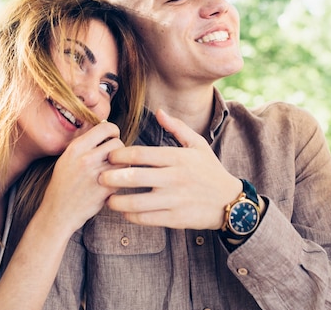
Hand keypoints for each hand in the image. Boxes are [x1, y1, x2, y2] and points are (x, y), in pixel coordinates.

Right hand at [40, 121, 122, 233]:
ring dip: (122, 163)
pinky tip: (114, 181)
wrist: (58, 212)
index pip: (105, 127)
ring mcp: (96, 174)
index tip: (112, 138)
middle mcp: (86, 158)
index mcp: (76, 148)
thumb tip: (105, 128)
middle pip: (117, 142)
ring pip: (123, 159)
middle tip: (114, 157)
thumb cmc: (64, 184)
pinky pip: (124, 175)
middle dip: (118, 149)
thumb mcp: (67, 158)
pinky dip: (122, 177)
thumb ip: (84, 144)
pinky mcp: (106, 189)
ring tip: (114, 169)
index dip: (113, 131)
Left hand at [99, 109, 241, 229]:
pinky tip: (125, 212)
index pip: (141, 154)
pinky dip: (131, 216)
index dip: (120, 155)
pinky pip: (146, 218)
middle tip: (99, 177)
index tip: (109, 156)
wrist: (230, 202)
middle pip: (134, 177)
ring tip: (107, 199)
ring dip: (117, 201)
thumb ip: (177, 127)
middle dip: (111, 177)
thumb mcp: (198, 145)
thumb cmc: (210, 171)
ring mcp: (174, 200)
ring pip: (137, 202)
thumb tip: (159, 111)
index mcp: (177, 157)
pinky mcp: (175, 218)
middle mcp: (174, 178)